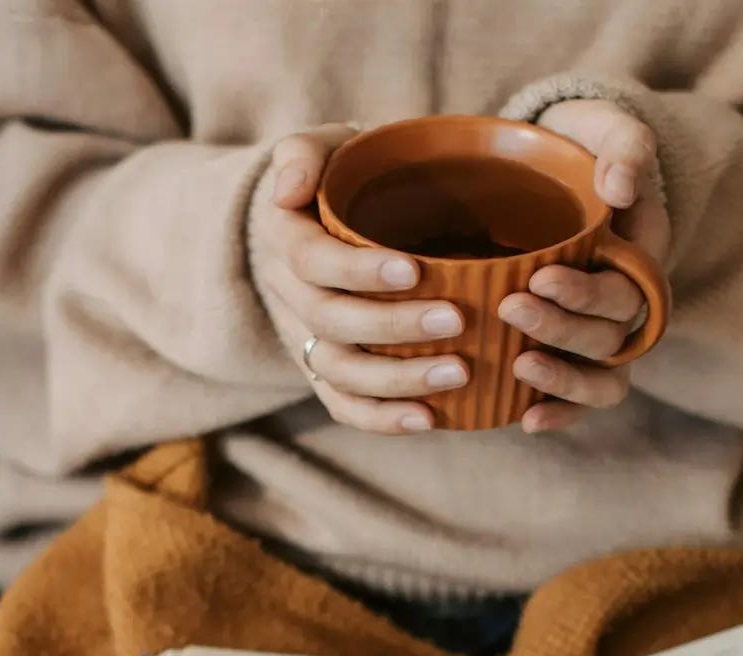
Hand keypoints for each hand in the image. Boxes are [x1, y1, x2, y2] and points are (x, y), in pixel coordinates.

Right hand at [251, 124, 469, 433]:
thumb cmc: (343, 177)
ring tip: (457, 372)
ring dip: (397, 379)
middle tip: (455, 320)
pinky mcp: (328, 371)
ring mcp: (308, 338)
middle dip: (392, 326)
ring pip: (340, 371)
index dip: (358, 270)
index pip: (311, 260)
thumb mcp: (324, 147)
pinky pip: (346, 406)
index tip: (413, 269)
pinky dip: (383, 420)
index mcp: (285, 237)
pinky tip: (430, 419)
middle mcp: (290, 294)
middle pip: (331, 321)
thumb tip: (289, 188)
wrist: (330, 220)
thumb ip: (305, 153)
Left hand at [506, 100, 670, 432]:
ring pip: (603, 376)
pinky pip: (581, 398)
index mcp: (642, 253)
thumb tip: (621, 188)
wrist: (546, 169)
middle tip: (511, 307)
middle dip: (562, 328)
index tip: (540, 276)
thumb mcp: (600, 128)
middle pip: (610, 334)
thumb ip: (623, 146)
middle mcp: (627, 301)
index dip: (587, 293)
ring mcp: (600, 332)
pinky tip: (526, 420)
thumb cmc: (575, 146)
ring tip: (519, 365)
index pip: (627, 288)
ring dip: (564, 378)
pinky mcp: (571, 352)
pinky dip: (560, 413)